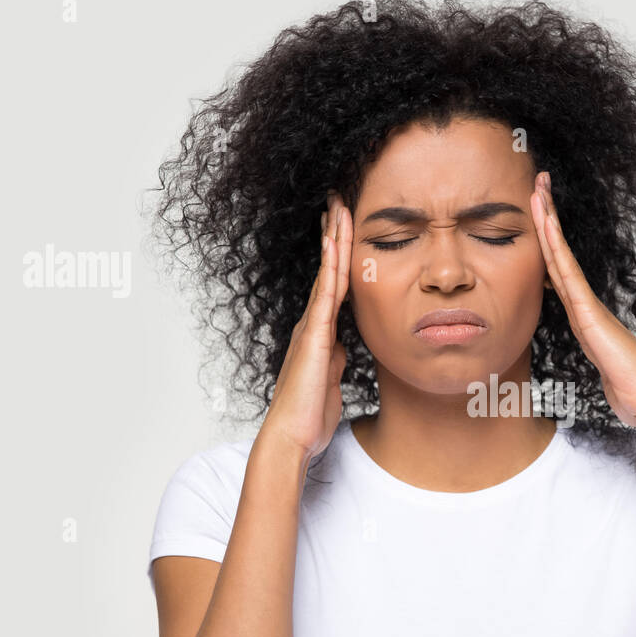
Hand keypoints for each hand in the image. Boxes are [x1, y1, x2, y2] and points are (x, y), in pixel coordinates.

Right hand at [258, 192, 350, 459]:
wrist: (291, 436)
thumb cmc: (309, 415)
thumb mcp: (330, 381)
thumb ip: (336, 360)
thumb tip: (343, 347)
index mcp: (319, 333)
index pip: (334, 286)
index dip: (339, 255)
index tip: (344, 227)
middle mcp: (312, 323)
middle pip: (328, 270)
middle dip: (333, 235)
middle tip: (338, 199)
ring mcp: (312, 327)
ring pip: (327, 273)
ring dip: (333, 239)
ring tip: (337, 206)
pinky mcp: (315, 335)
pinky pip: (327, 294)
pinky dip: (332, 266)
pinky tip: (336, 243)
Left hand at [529, 170, 635, 431]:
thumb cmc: (630, 386)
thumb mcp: (601, 367)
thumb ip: (594, 354)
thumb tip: (594, 353)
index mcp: (583, 315)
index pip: (558, 270)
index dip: (548, 240)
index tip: (539, 212)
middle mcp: (583, 303)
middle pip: (557, 252)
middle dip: (547, 216)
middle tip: (539, 182)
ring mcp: (586, 305)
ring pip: (560, 256)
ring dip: (547, 222)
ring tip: (538, 190)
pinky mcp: (588, 313)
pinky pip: (567, 273)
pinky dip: (555, 248)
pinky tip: (546, 226)